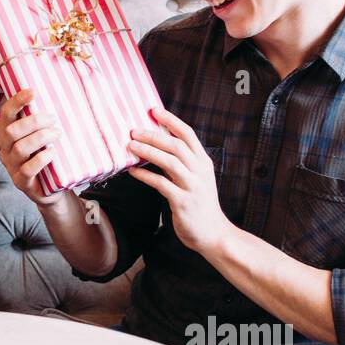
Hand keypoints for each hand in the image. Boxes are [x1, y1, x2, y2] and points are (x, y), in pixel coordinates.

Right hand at [0, 87, 63, 205]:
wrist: (51, 187)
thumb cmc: (46, 155)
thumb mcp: (41, 135)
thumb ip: (40, 120)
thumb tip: (54, 95)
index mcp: (7, 133)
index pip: (6, 114)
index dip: (16, 102)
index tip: (33, 91)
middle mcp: (5, 149)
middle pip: (11, 131)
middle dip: (34, 122)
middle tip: (54, 120)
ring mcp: (11, 166)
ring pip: (20, 148)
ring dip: (41, 138)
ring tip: (57, 134)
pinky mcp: (21, 182)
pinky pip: (28, 169)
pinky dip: (41, 159)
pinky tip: (52, 153)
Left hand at [124, 101, 231, 256]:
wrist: (213, 234)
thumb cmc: (200, 205)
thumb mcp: (196, 179)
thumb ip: (182, 164)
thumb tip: (156, 147)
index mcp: (203, 162)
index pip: (188, 134)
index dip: (171, 120)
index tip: (154, 110)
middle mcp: (200, 171)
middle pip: (176, 145)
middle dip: (154, 135)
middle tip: (134, 130)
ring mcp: (193, 187)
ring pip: (169, 162)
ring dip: (148, 152)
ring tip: (130, 146)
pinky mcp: (183, 202)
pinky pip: (161, 184)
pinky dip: (145, 176)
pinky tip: (132, 172)